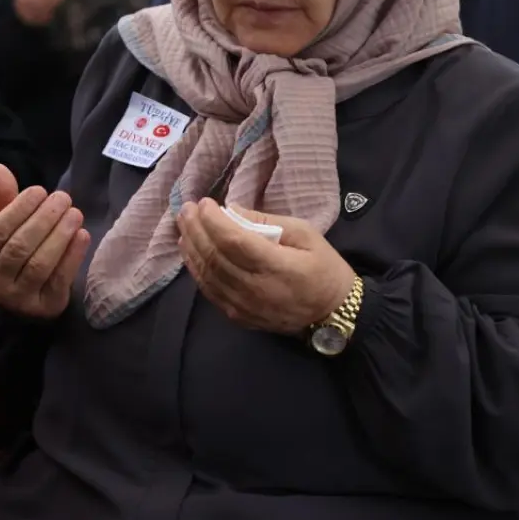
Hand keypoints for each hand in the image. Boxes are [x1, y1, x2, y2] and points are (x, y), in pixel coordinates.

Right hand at [0, 164, 89, 318]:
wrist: (17, 304)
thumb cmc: (7, 255)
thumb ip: (1, 199)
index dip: (19, 209)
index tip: (39, 191)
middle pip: (19, 247)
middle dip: (43, 219)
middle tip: (63, 197)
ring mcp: (18, 300)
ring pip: (39, 264)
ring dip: (60, 235)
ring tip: (75, 212)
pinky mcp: (44, 308)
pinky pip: (59, 279)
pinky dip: (72, 255)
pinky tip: (82, 234)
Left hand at [177, 199, 354, 334]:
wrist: (333, 314)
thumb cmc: (324, 269)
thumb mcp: (306, 234)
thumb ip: (268, 222)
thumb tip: (231, 210)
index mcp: (277, 267)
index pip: (233, 241)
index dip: (213, 221)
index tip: (205, 202)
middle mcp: (255, 290)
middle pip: (214, 256)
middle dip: (196, 229)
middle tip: (187, 208)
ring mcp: (244, 307)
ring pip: (207, 275)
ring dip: (191, 248)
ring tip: (184, 226)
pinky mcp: (239, 317)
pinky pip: (210, 291)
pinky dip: (196, 270)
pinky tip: (191, 252)